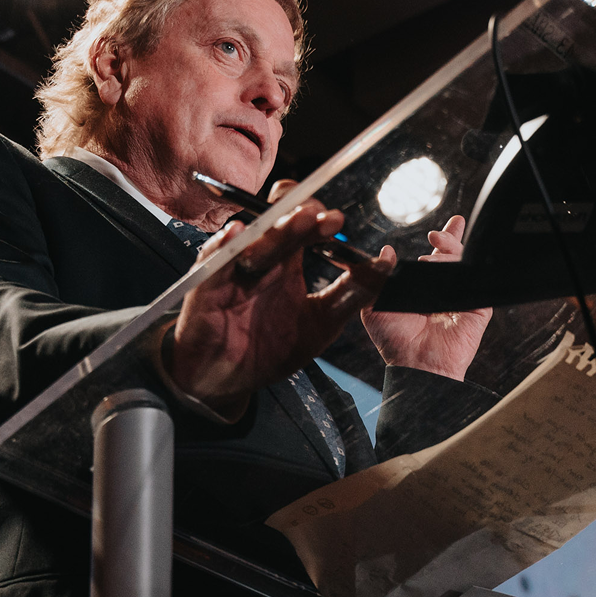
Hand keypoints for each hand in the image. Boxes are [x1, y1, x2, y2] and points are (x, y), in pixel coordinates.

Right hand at [163, 183, 391, 411]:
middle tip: (320, 217)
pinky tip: (236, 234)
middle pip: (277, 223)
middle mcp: (262, 258)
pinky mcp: (208, 285)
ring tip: (296, 220)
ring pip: (252, 238)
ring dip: (274, 229)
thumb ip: (354, 294)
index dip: (319, 219)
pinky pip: (212, 260)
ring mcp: (233, 268)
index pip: (302, 224)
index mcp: (288, 262)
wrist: (231, 379)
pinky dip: (222, 245)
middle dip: (299, 217)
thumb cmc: (271, 347)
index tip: (338, 223)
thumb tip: (387, 264)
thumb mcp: (322, 323)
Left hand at [359, 215, 492, 380]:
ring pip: (464, 265)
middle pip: (455, 257)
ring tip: (436, 248)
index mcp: (424, 290)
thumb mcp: (373, 305)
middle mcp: (444, 293)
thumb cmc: (394, 342)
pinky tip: (452, 265)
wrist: (415, 364)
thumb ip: (377, 277)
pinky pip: (477, 282)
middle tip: (438, 235)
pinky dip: (467, 269)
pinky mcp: (476, 309)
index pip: (436, 260)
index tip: (436, 233)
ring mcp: (461, 300)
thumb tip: (386, 251)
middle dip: (451, 239)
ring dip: (451, 251)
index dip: (442, 243)